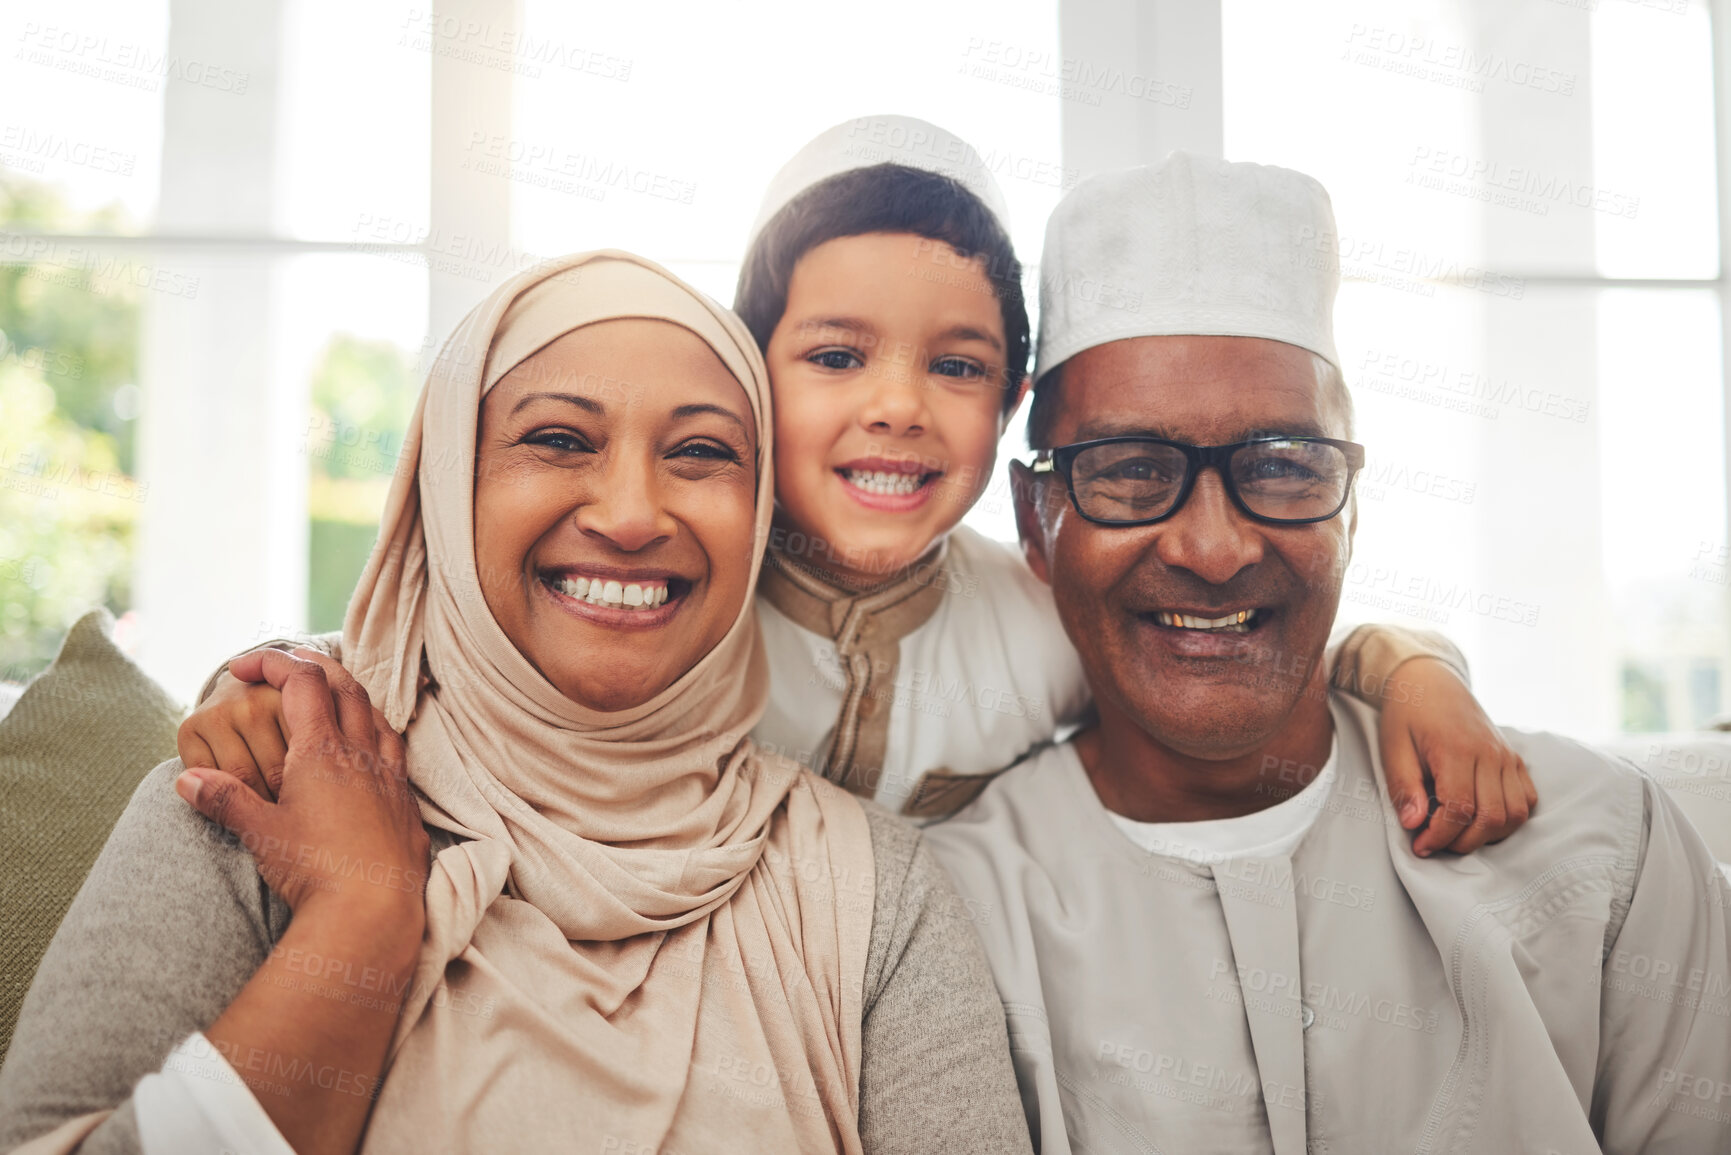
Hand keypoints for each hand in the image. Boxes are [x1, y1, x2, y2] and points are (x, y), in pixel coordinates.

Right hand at [175, 648, 429, 920]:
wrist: (373, 910)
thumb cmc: (314, 870)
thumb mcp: (260, 833)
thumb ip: (225, 799)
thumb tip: (186, 779)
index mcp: (322, 750)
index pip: (301, 682)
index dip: (272, 662)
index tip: (242, 664)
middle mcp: (361, 753)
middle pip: (344, 686)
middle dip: (313, 665)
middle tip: (286, 663)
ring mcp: (388, 775)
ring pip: (374, 713)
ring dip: (349, 694)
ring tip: (328, 694)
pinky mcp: (404, 801)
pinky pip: (393, 748)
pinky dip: (376, 731)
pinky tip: (368, 744)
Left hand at [1380, 657, 1537, 857]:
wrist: (1430, 681)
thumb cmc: (1407, 715)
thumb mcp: (1393, 749)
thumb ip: (1404, 788)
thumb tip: (1414, 824)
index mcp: (1456, 749)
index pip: (1459, 808)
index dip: (1440, 836)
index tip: (1420, 846)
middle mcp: (1490, 753)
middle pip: (1491, 817)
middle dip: (1463, 841)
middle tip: (1436, 843)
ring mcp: (1507, 755)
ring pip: (1515, 814)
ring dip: (1488, 835)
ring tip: (1457, 833)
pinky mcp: (1515, 758)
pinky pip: (1527, 799)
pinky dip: (1508, 818)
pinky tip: (1480, 818)